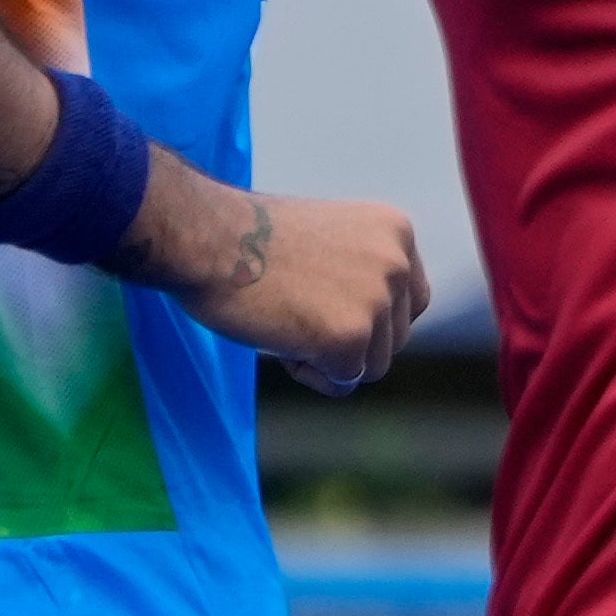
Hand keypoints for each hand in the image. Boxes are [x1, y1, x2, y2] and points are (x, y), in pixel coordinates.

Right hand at [131, 159, 429, 390]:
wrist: (204, 236)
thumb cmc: (247, 239)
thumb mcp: (329, 241)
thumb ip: (361, 273)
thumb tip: (377, 326)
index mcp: (395, 233)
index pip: (410, 303)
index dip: (371, 320)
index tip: (329, 309)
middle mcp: (397, 264)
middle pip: (394, 340)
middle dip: (347, 341)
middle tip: (294, 310)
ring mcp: (376, 301)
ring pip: (372, 366)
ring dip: (328, 358)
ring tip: (285, 319)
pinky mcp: (349, 337)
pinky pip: (341, 382)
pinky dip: (308, 372)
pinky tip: (278, 336)